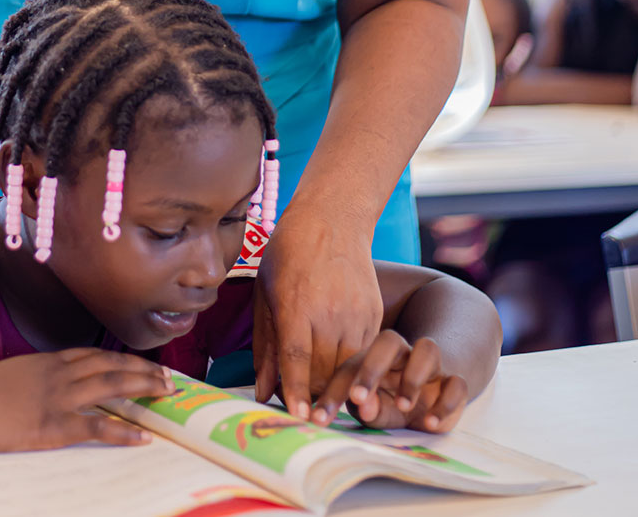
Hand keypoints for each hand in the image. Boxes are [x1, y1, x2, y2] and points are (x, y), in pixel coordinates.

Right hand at [0, 349, 175, 451]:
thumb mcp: (12, 374)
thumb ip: (36, 376)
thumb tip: (47, 383)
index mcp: (49, 361)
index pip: (97, 355)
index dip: (125, 359)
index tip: (146, 363)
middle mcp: (60, 373)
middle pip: (113, 366)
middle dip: (145, 370)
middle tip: (170, 377)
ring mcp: (59, 398)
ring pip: (113, 387)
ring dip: (144, 389)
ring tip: (167, 394)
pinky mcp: (53, 425)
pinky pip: (97, 426)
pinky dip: (124, 431)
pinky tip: (143, 437)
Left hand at [253, 215, 381, 419]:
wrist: (332, 220)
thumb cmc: (288, 255)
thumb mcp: (265, 296)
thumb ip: (265, 346)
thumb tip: (262, 391)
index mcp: (297, 306)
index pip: (297, 360)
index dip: (297, 392)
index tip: (298, 417)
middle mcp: (330, 312)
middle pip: (325, 371)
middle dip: (313, 395)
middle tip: (300, 408)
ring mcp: (357, 313)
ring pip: (349, 367)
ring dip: (334, 385)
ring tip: (318, 394)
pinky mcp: (375, 314)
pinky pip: (364, 353)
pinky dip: (351, 367)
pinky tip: (338, 369)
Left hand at [311, 330, 467, 432]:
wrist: (436, 395)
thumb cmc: (392, 401)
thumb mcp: (375, 408)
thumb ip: (367, 408)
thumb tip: (363, 406)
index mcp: (374, 358)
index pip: (351, 365)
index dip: (335, 390)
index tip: (319, 418)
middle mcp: (403, 355)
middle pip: (389, 340)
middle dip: (372, 368)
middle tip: (358, 397)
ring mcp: (432, 365)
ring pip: (427, 350)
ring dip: (413, 377)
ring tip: (404, 406)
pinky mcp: (455, 382)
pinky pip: (457, 383)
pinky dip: (445, 403)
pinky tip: (430, 423)